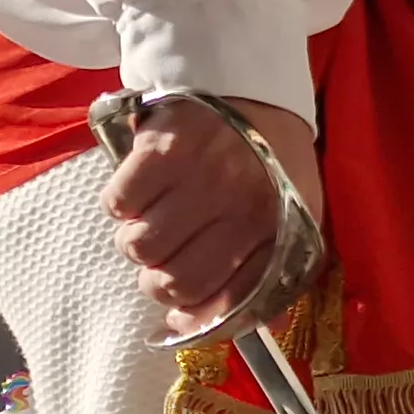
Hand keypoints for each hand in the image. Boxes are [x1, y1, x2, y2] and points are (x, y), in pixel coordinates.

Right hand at [102, 96, 324, 328]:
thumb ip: (271, 269)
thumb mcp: (295, 215)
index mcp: (279, 231)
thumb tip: (238, 324)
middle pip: (172, 282)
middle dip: (159, 280)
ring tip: (155, 217)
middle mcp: (241, 208)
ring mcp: (200, 178)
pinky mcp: (161, 149)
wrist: (253, 89)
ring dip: (138, 239)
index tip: (180, 312)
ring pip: (139, 246)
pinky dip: (122, 202)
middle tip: (165, 257)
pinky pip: (118, 203)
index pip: (230, 302)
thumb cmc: (272, 162)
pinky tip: (143, 188)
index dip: (197, 316)